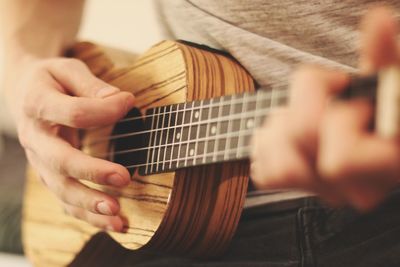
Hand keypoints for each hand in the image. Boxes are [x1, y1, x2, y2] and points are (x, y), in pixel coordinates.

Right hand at [11, 57, 134, 230]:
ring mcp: (40, 161)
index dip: (104, 110)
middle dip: (92, 172)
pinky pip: (66, 200)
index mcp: (38, 104)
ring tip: (117, 213)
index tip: (130, 102)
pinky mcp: (50, 175)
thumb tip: (121, 101)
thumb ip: (90, 84)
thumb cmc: (52, 80)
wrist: (25, 94)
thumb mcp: (67, 69)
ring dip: (89, 204)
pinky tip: (113, 224)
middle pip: (60, 161)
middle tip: (124, 177)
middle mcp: (35, 137)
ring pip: (61, 188)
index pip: (73, 113)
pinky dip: (88, 215)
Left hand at [250, 7, 399, 210]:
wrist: (370, 136)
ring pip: (278, 160)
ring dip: (283, 128)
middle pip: (301, 140)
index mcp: (389, 162)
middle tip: (328, 103)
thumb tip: (377, 20)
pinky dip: (268, 147)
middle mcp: (359, 189)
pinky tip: (289, 139)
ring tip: (306, 120)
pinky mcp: (300, 190)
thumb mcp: (387, 80)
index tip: (349, 96)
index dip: (337, 119)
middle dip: (307, 107)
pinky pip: (264, 172)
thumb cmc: (381, 108)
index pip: (338, 160)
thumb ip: (382, 54)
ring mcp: (328, 193)